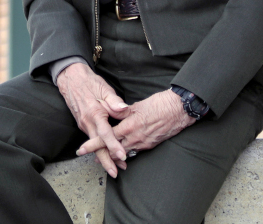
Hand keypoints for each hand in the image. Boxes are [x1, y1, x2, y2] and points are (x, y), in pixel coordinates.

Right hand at [57, 63, 131, 177]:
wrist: (71, 79)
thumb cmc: (90, 82)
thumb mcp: (104, 88)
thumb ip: (114, 101)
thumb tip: (124, 109)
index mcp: (94, 113)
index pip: (105, 133)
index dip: (114, 145)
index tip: (122, 156)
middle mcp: (87, 122)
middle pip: (97, 146)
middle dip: (106, 161)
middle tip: (116, 172)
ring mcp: (84, 124)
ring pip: (94, 144)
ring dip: (104, 155)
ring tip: (116, 166)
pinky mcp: (83, 124)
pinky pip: (92, 138)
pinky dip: (100, 147)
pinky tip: (107, 152)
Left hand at [77, 89, 194, 159]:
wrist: (180, 110)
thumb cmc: (160, 103)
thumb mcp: (138, 104)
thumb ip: (122, 110)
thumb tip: (109, 110)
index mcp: (130, 126)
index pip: (107, 137)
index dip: (94, 144)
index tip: (82, 149)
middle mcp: (136, 138)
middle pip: (113, 150)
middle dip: (102, 154)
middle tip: (91, 158)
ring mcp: (144, 143)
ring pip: (124, 153)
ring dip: (114, 155)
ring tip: (104, 157)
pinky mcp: (151, 145)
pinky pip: (135, 151)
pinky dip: (126, 152)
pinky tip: (123, 151)